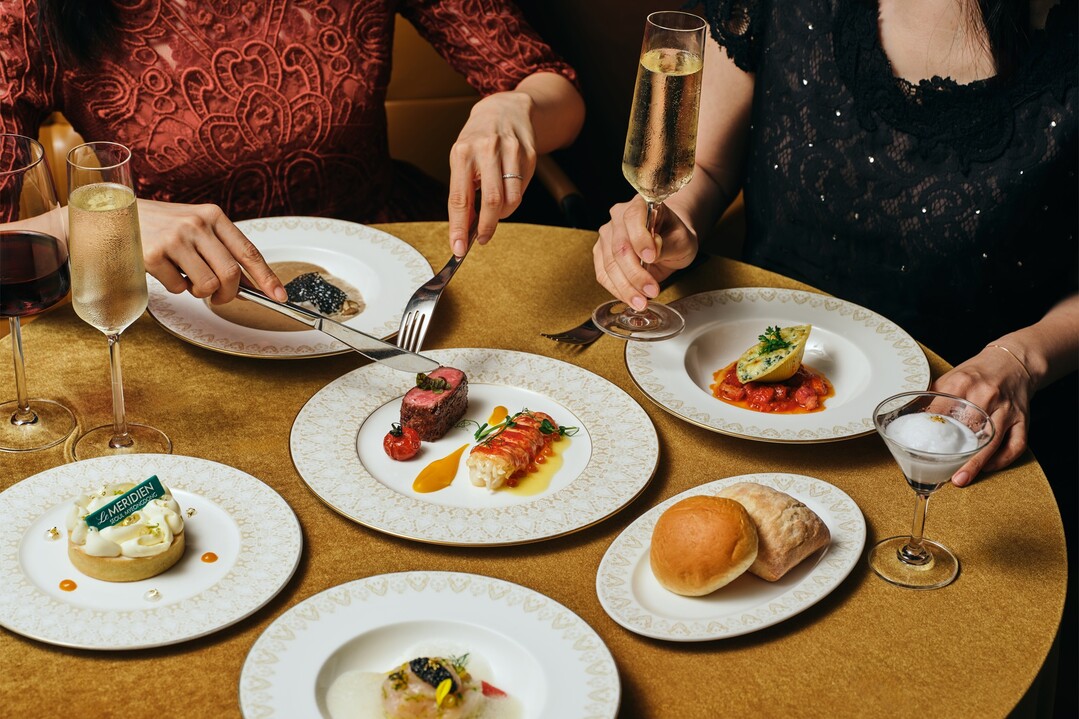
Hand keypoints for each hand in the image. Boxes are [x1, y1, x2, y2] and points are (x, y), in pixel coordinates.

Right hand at [137, 200, 285, 303]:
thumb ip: (220, 251)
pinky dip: (175, 288)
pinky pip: (179, 288)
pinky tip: (165, 271)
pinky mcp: (153, 254)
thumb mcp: (194, 228)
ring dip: (200, 291)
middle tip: (220, 297)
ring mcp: (175, 238)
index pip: (248, 251)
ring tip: (187, 278)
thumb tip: (248, 286)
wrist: (114, 215)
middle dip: (229, 294)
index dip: (267, 278)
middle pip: (231, 274)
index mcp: (213, 216)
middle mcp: (196, 224)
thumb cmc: (160, 225)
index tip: (279, 296)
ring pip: (207, 284)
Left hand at [447, 91, 536, 255]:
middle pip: (490, 201)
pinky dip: (513, 199)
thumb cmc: (477, 139)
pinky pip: (522, 189)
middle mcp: (487, 149)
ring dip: (502, 215)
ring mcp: (511, 150)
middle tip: (481, 238)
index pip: (460, 198)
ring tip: (494, 212)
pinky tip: (507, 192)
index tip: (458, 249)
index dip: (459, 227)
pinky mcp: (530, 153)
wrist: (505, 109)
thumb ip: (463, 191)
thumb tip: (464, 228)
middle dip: (486, 227)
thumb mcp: (461, 159)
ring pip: (511, 198)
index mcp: (462, 152)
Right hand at [593, 196, 698, 309]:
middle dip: (635, 273)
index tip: (651, 258)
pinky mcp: (600, 253)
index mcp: (640, 205)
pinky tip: (631, 298)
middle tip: (651, 291)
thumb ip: (668, 244)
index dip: (640, 239)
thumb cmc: (675, 236)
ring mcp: (606, 235)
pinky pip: (603, 274)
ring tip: (642, 301)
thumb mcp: (683, 240)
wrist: (667, 241)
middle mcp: (618, 217)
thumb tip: (653, 250)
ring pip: (609, 264)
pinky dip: (617, 289)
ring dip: (625, 287)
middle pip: (620, 246)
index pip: (633, 218)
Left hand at [932, 345, 1034, 486]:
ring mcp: (1006, 409)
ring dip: (977, 464)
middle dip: (955, 454)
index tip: (919, 449)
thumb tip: (907, 416)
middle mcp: (986, 395)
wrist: (1012, 362)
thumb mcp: (951, 377)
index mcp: (962, 383)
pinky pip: (1016, 444)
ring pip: (993, 441)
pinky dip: (1002, 460)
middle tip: (940, 474)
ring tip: (960, 479)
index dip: (930, 432)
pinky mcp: (1023, 419)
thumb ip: (932, 397)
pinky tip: (988, 468)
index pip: (941, 411)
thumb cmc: (977, 374)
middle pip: (968, 429)